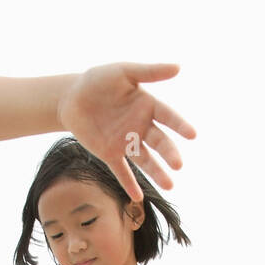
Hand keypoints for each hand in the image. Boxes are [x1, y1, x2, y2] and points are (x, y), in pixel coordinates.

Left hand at [57, 63, 195, 199]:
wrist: (72, 97)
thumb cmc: (98, 80)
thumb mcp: (123, 71)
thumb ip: (149, 72)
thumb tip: (178, 67)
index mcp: (147, 106)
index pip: (168, 117)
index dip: (180, 125)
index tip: (192, 135)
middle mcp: (141, 127)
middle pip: (159, 142)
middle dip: (169, 153)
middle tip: (178, 164)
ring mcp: (126, 142)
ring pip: (146, 160)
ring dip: (157, 173)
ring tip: (169, 185)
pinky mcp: (110, 154)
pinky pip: (122, 171)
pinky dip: (129, 184)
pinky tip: (138, 197)